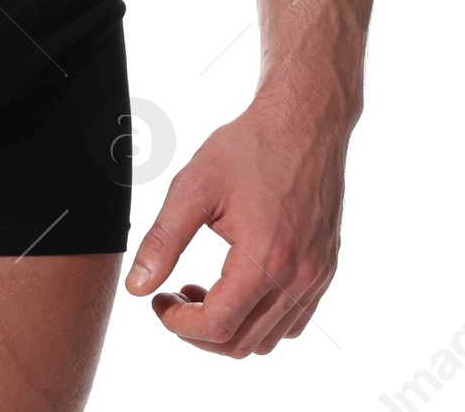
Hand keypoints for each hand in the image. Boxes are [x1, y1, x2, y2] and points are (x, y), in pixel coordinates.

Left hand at [123, 92, 347, 356]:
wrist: (304, 121)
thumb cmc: (249, 147)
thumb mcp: (194, 186)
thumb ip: (163, 240)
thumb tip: (137, 287)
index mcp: (265, 259)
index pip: (217, 325)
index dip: (178, 323)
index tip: (158, 300)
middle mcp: (299, 278)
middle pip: (241, 343)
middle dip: (198, 332)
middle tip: (174, 297)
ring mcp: (318, 277)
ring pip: (269, 340)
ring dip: (230, 329)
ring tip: (202, 292)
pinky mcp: (326, 270)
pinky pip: (294, 321)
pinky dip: (261, 320)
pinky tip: (237, 287)